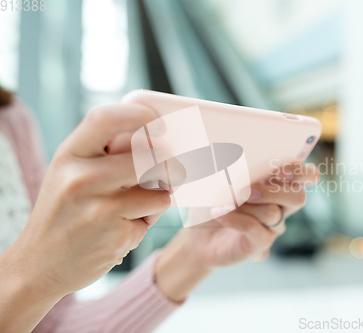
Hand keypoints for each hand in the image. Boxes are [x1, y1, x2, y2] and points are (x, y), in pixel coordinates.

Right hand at [0, 104, 169, 331]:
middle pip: (148, 156)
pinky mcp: (116, 235)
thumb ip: (104, 154)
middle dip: (168, 163)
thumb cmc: (64, 214)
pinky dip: (149, 218)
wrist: (39, 265)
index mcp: (68, 155)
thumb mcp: (70, 174)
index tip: (157, 122)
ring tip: (138, 204)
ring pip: (160, 187)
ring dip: (160, 194)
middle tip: (169, 169)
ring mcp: (99, 208)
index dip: (138, 114)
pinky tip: (126, 226)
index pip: (105, 119)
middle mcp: (80, 178)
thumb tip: (154, 139)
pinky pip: (154, 214)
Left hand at [155, 162, 319, 300]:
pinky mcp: (260, 243)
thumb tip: (237, 160)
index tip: (282, 170)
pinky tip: (218, 212)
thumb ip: (234, 167)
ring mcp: (273, 226)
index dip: (301, 172)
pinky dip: (234, 218)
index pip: (307, 176)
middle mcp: (281, 205)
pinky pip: (255, 228)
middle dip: (274, 192)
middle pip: (298, 198)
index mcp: (277, 183)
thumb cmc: (211, 201)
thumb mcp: (219, 179)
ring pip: (273, 213)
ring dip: (246, 205)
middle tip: (246, 190)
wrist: (196, 235)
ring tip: (222, 202)